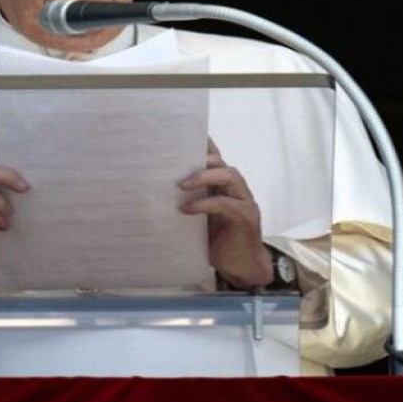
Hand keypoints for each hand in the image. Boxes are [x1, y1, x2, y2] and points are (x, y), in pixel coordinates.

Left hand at [178, 138, 272, 289]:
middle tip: (177, 163)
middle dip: (202, 158)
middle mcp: (238, 190)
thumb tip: (157, 194)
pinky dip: (205, 204)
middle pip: (223, 163)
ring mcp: (245, 202)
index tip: (183, 133)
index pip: (217, 159)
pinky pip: (225, 204)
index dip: (205, 145)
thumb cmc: (219, 242)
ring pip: (230, 176)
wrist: (242, 268)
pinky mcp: (245, 218)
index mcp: (226, 187)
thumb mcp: (200, 220)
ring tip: (182, 184)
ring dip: (205, 176)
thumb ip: (191, 202)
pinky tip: (187, 209)